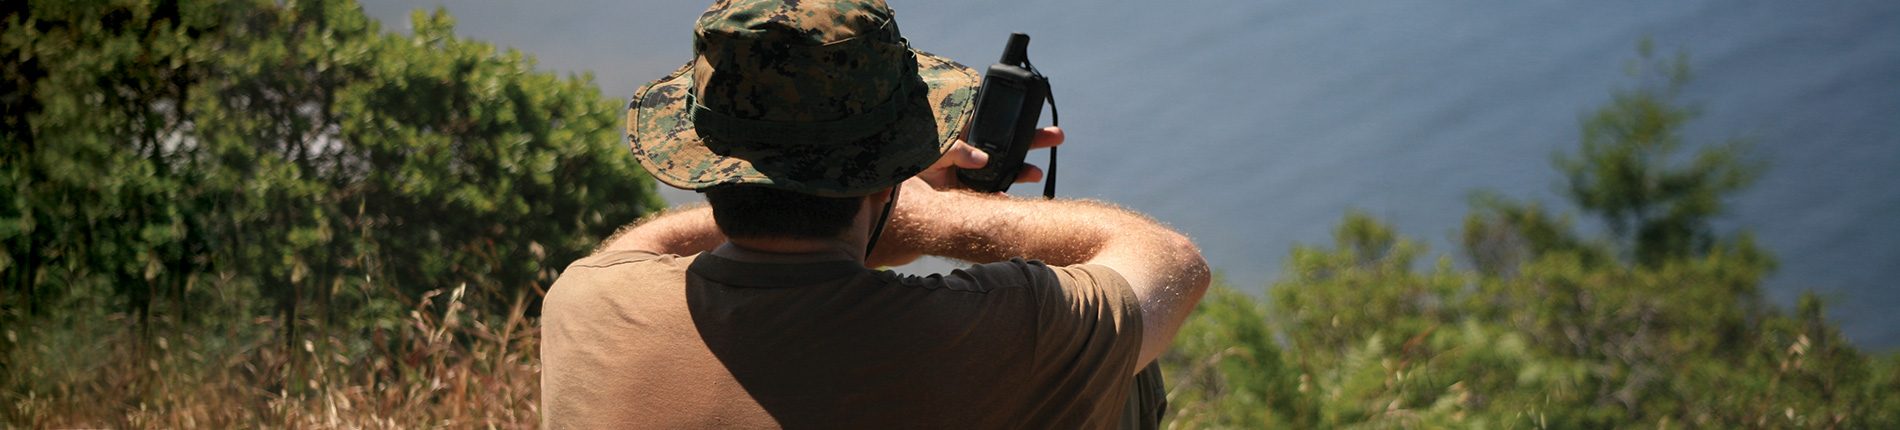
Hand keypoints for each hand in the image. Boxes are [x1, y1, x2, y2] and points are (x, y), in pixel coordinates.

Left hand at [911, 127, 1065, 190]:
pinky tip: (1008, 201)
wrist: (894, 178)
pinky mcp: (965, 191)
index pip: (997, 122)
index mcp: (967, 130)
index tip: (1035, 116)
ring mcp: (971, 170)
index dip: (1017, 120)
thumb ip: (957, 150)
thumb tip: (982, 159)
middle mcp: (973, 148)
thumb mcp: (934, 145)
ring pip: (1003, 169)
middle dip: (1034, 139)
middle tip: (1058, 135)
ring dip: (1021, 171)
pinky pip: (988, 194)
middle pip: (1009, 143)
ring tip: (1036, 173)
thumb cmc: (912, 150)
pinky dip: (998, 199)